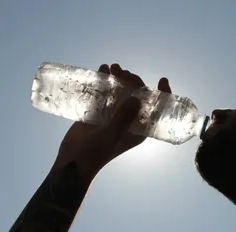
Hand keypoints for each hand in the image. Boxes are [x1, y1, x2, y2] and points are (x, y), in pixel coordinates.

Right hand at [52, 63, 171, 182]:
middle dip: (134, 82)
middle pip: (138, 96)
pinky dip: (105, 81)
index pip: (156, 110)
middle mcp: (130, 119)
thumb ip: (123, 118)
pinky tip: (102, 69)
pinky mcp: (100, 110)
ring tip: (112, 67)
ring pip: (122, 92)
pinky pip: (106, 92)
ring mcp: (115, 114)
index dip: (162, 94)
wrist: (73, 159)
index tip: (162, 80)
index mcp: (139, 128)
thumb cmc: (95, 152)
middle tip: (124, 72)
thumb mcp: (112, 135)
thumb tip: (137, 99)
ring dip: (119, 78)